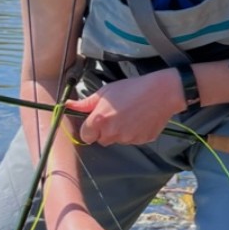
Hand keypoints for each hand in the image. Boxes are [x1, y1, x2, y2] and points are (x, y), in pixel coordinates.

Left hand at [66, 70, 181, 145]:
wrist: (161, 92)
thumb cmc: (132, 88)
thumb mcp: (105, 92)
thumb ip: (85, 103)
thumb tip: (67, 106)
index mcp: (99, 121)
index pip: (85, 136)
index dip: (90, 128)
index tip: (96, 121)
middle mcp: (112, 133)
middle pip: (102, 140)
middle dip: (105, 130)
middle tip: (116, 115)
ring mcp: (128, 139)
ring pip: (118, 140)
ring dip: (120, 132)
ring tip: (130, 114)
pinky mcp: (141, 141)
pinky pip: (133, 140)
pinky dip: (134, 132)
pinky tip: (140, 119)